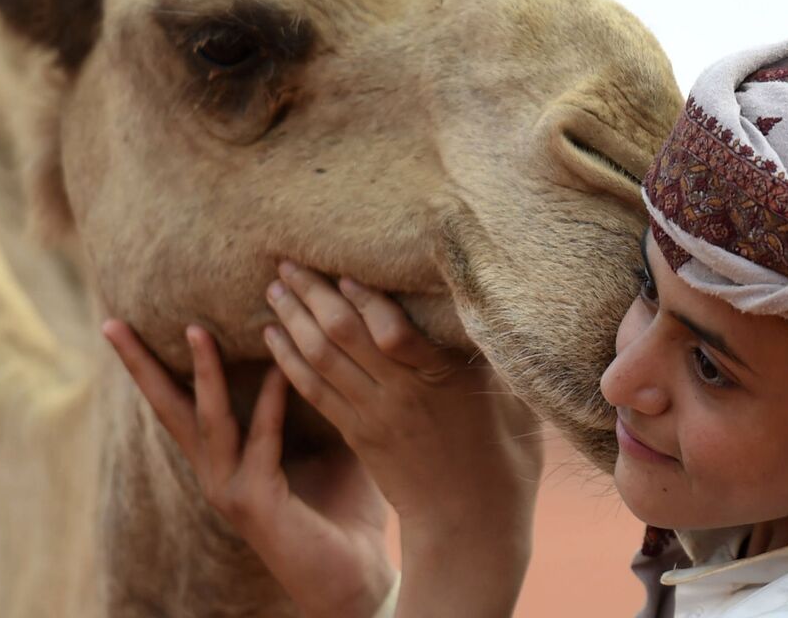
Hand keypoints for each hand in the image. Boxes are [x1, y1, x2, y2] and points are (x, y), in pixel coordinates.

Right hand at [103, 321, 392, 617]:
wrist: (357, 578)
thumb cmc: (343, 511)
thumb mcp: (323, 443)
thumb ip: (311, 398)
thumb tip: (321, 340)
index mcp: (224, 459)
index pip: (181, 403)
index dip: (153, 365)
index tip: (124, 324)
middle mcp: (216, 473)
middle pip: (169, 408)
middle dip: (141, 364)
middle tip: (113, 323)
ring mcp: (230, 490)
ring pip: (208, 419)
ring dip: (204, 373)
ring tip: (197, 329)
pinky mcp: (256, 503)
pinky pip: (261, 442)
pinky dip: (271, 403)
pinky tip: (280, 369)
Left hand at [265, 263, 542, 616]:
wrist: (470, 527)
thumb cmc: (506, 462)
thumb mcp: (515, 403)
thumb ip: (492, 358)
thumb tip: (490, 309)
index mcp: (444, 380)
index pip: (394, 329)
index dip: (365, 297)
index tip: (343, 268)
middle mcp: (402, 394)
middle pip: (344, 334)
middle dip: (312, 293)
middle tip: (287, 260)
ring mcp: (374, 415)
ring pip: (320, 358)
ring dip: (292, 319)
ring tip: (274, 287)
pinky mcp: (357, 435)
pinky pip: (313, 391)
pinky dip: (289, 360)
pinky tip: (272, 336)